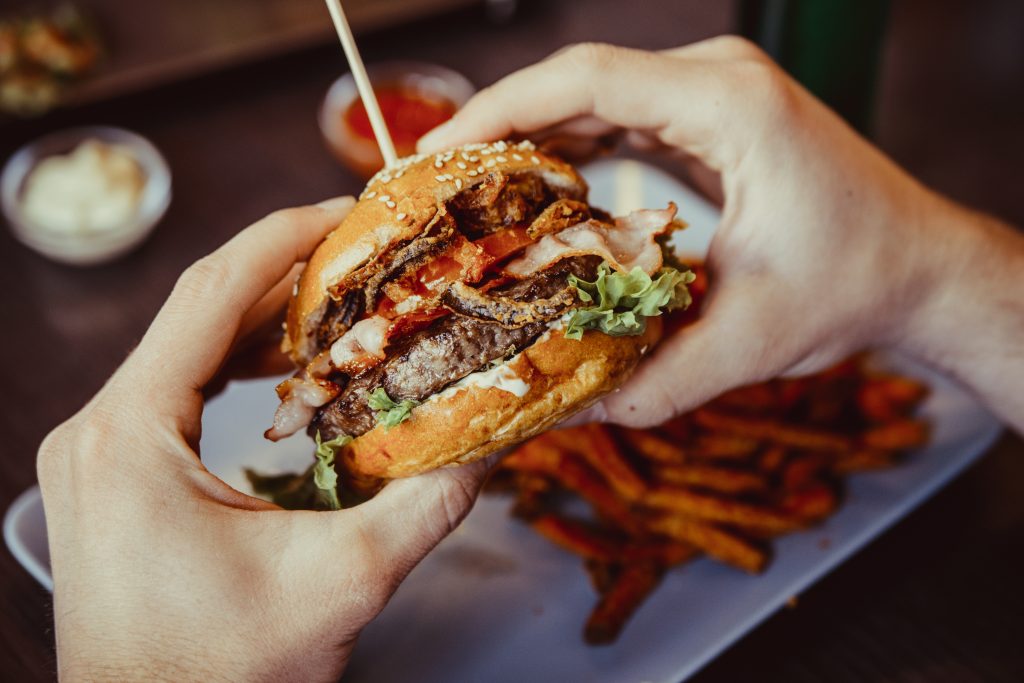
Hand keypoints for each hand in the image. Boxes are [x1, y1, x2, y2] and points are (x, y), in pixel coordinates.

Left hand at [37, 198, 491, 681]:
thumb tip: (495, 441)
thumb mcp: (340, 585)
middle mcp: (98, 430)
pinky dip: (236, 364)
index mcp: (131, 435)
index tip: (348, 211)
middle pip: (198, 312)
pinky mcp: (112, 474)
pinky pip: (176, 388)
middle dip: (286, 274)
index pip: (209, 295)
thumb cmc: (219, 675)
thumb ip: (427, 506)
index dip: (284, 239)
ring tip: (340, 300)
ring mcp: (98, 452)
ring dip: (263, 320)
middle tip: (364, 253)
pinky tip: (286, 366)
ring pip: (186, 347)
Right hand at [420, 38, 1023, 430]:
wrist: (917, 267)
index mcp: (730, 106)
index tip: (439, 155)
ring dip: (529, 138)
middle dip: (500, 130)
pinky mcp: (709, 117)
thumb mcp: (748, 343)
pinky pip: (620, 118)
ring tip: (468, 193)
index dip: (501, 111)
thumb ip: (647, 381)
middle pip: (579, 83)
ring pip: (594, 98)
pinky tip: (531, 193)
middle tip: (436, 187)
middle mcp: (718, 80)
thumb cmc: (855, 285)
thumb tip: (557, 413)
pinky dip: (569, 149)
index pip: (588, 81)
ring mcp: (714, 93)